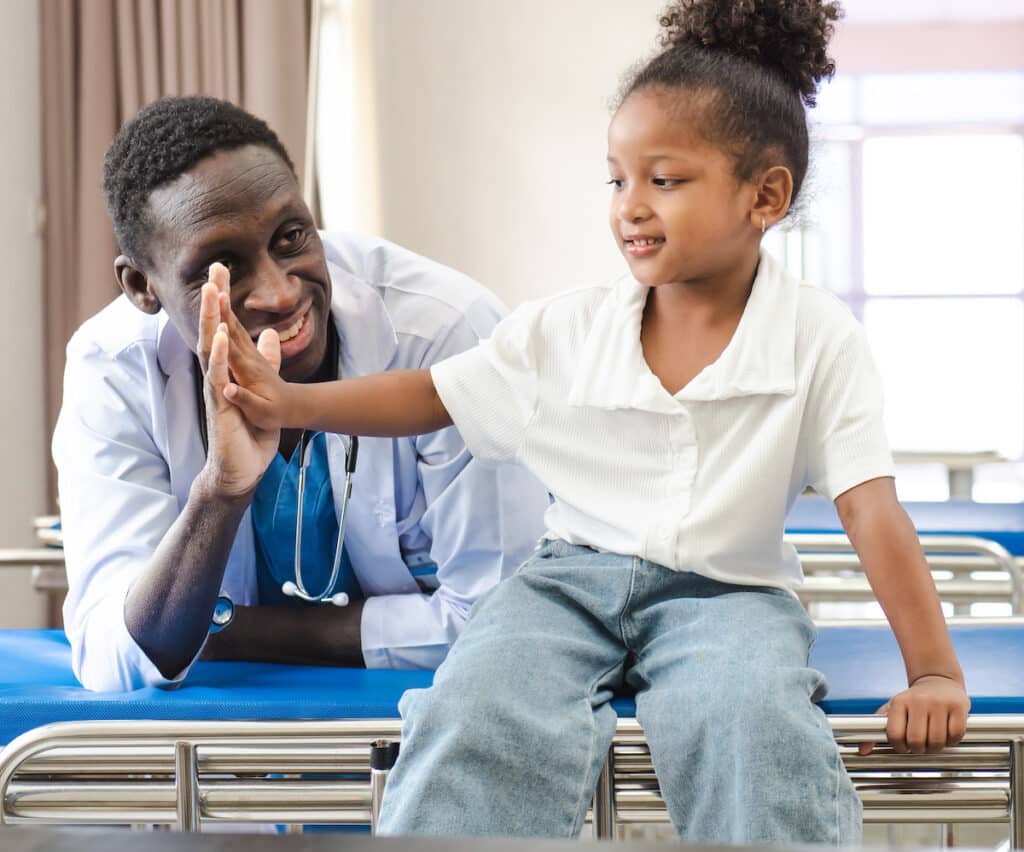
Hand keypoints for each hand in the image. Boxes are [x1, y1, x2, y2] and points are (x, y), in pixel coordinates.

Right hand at [194, 263, 280, 498]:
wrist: (242, 468)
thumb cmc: (249, 432)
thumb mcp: (263, 389)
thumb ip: (264, 361)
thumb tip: (269, 334)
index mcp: (231, 369)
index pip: (226, 327)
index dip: (224, 300)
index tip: (221, 271)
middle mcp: (220, 374)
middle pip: (214, 330)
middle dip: (215, 301)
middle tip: (213, 269)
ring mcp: (218, 389)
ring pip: (211, 349)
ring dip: (213, 321)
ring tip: (214, 294)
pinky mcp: (220, 406)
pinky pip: (218, 378)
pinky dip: (219, 359)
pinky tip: (220, 339)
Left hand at [858, 674, 969, 754]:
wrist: (939, 681)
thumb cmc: (913, 700)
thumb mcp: (893, 708)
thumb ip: (877, 728)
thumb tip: (862, 751)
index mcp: (899, 701)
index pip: (895, 734)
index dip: (899, 747)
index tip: (903, 747)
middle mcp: (919, 701)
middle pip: (916, 740)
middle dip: (918, 750)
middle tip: (920, 747)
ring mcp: (939, 703)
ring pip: (937, 741)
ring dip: (935, 748)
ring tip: (933, 742)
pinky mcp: (959, 707)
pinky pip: (955, 735)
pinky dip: (952, 741)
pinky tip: (947, 736)